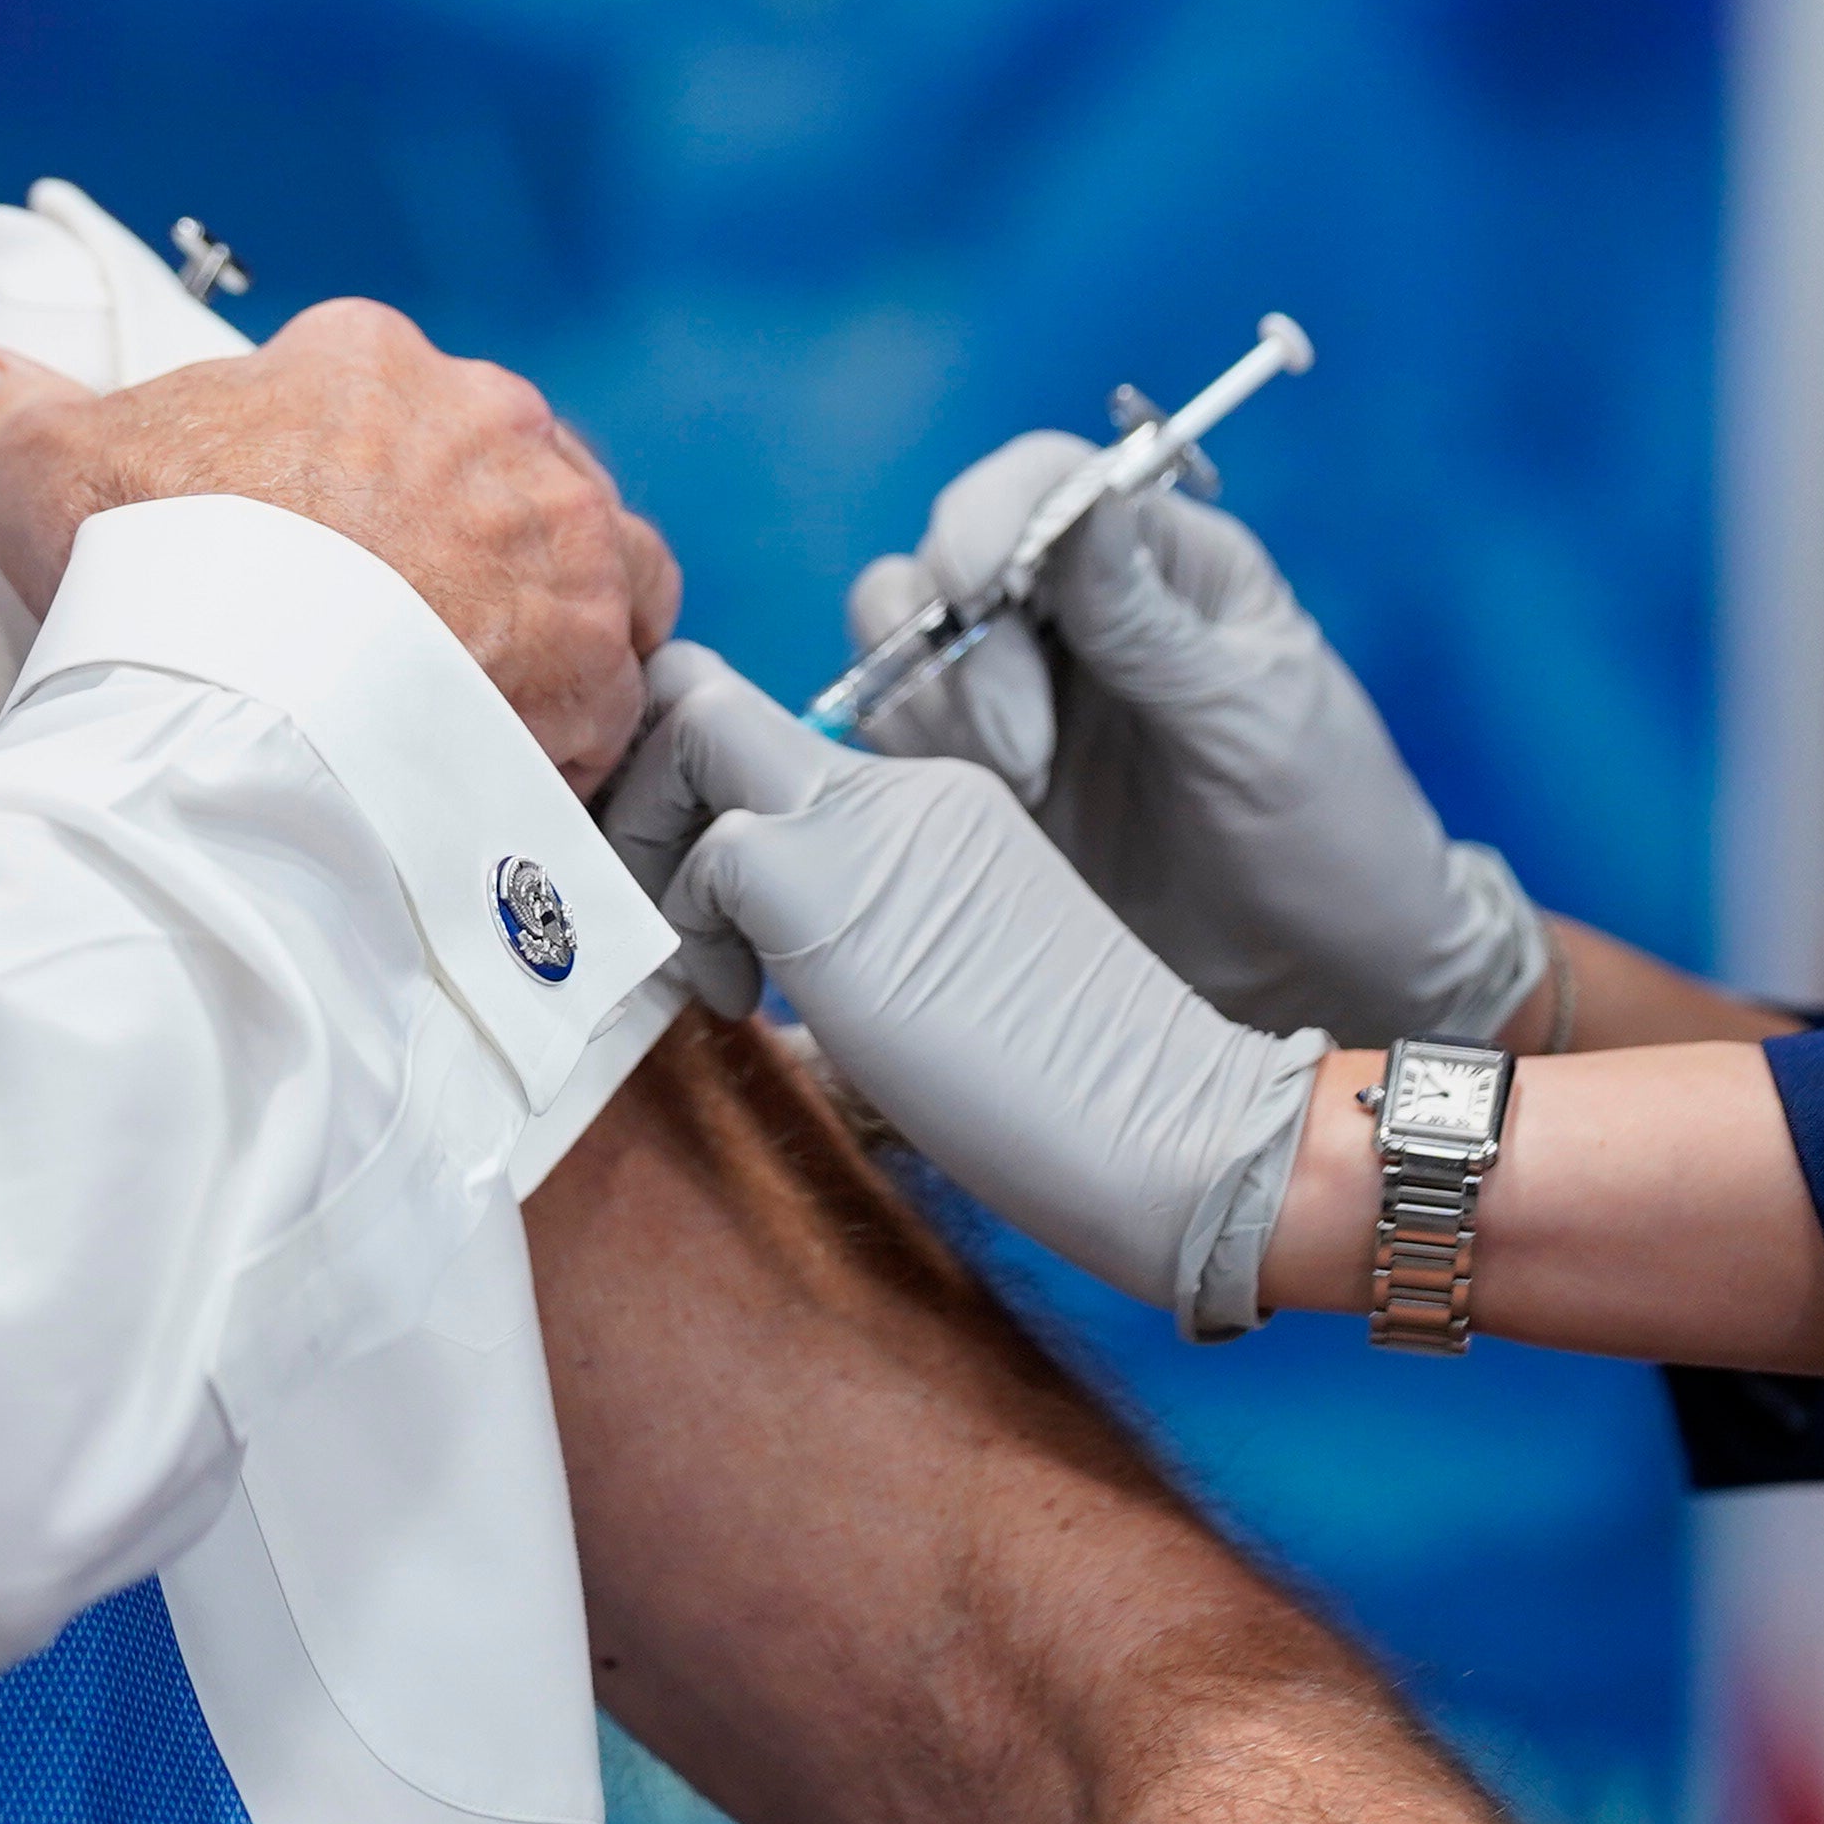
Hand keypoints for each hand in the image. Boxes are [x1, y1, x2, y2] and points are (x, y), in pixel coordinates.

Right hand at [0, 302, 677, 783]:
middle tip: (393, 622)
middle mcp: (485, 422)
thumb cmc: (151, 563)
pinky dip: (577, 713)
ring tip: (475, 681)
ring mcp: (557, 531)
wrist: (242, 691)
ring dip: (551, 605)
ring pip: (587, 555)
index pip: (376, 388)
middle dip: (459, 532)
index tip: (311, 538)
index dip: (341, 466)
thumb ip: (21, 404)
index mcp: (365, 360)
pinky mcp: (596, 647)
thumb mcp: (50, 463)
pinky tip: (510, 751)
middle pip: (497, 466)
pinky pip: (615, 677)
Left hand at [636, 645, 1325, 1331]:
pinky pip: (711, 851)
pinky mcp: (833, 881)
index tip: (684, 891)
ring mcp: (869, 820)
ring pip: (693, 731)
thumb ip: (852, 951)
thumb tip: (741, 993)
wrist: (1181, 1124)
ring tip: (712, 967)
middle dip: (641, 790)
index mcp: (932, 806)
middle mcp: (901, 786)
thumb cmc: (1071, 1100)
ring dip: (653, 845)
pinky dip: (692, 926)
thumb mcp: (938, 990)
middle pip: (709, 699)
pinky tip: (750, 1008)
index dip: (690, 785)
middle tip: (661, 913)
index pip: (770, 735)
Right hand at [847, 442, 1544, 1045]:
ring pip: (901, 644)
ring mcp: (1019, 694)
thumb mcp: (1251, 718)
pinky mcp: (980, 780)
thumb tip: (1081, 500)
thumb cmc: (1325, 829)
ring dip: (937, 712)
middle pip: (946, 558)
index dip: (988, 511)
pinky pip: (895, 737)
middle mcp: (1075, 609)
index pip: (1046, 480)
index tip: (974, 583)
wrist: (1320, 981)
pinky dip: (912, 765)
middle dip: (963, 647)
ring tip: (1026, 791)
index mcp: (1161, 560)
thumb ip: (1149, 621)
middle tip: (1029, 755)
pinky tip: (991, 818)